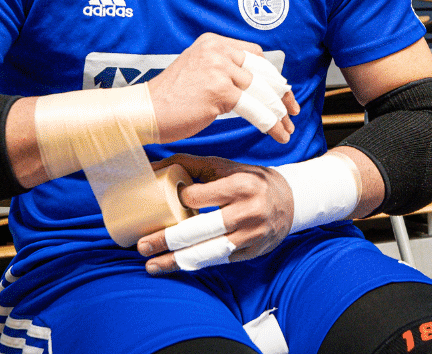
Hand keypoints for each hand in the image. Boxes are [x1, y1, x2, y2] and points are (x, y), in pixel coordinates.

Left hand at [136, 154, 294, 273]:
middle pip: (199, 230)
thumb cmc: (247, 180)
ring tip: (152, 265)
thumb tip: (150, 166)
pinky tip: (176, 265)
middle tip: (142, 245)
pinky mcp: (253, 252)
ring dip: (176, 261)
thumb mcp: (222, 165)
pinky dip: (196, 264)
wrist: (289, 200)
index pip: (198, 197)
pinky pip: (219, 261)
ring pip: (208, 252)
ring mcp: (252, 235)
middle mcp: (248, 211)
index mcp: (240, 185)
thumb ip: (187, 164)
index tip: (160, 205)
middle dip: (166, 240)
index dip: (176, 201)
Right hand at [146, 33, 298, 144]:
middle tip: (293, 111)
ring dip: (280, 113)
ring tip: (287, 129)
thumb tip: (257, 85)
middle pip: (264, 71)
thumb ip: (223, 72)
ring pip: (263, 92)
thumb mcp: (198, 72)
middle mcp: (218, 50)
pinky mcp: (219, 91)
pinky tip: (278, 134)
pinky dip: (271, 124)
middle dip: (282, 94)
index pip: (256, 56)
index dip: (273, 76)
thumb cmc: (169, 100)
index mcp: (213, 42)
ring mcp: (219, 69)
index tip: (282, 93)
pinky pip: (256, 109)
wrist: (143, 112)